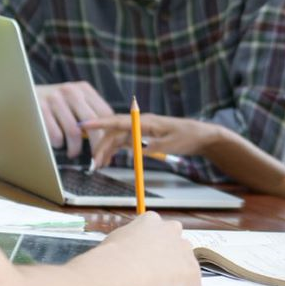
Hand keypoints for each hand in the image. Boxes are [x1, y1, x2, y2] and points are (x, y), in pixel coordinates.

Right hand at [35, 82, 113, 158]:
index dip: (108, 133)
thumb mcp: (72, 100)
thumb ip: (89, 112)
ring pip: (74, 132)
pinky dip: (58, 145)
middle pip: (93, 123)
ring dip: (75, 149)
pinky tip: (57, 144)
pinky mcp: (40, 110)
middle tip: (95, 159)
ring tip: (73, 153)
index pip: (105, 112)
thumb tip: (106, 139)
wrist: (21, 94)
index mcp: (83, 89)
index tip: (107, 148)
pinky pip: (56, 135)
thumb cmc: (52, 103)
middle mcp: (70, 91)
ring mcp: (54, 100)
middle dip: (96, 145)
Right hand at [80, 112, 217, 168]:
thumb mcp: (170, 144)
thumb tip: (137, 151)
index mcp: (146, 122)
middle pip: (114, 132)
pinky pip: (124, 143)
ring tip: (98, 165)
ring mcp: (141, 130)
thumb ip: (152, 147)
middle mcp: (140, 124)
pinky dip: (115, 151)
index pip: (118, 121)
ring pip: (117, 138)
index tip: (84, 124)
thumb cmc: (187, 136)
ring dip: (106, 150)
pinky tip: (108, 160)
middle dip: (101, 145)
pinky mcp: (143, 137)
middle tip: (94, 162)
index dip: (100, 123)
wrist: (200, 136)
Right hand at [96, 212, 201, 285]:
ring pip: (184, 275)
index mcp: (152, 222)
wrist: (113, 272)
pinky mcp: (191, 273)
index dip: (151, 261)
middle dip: (163, 275)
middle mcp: (171, 232)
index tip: (141, 273)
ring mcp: (184, 251)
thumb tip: (127, 259)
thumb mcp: (115, 244)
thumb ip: (129, 248)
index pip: (160, 241)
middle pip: (175, 256)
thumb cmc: (108, 261)